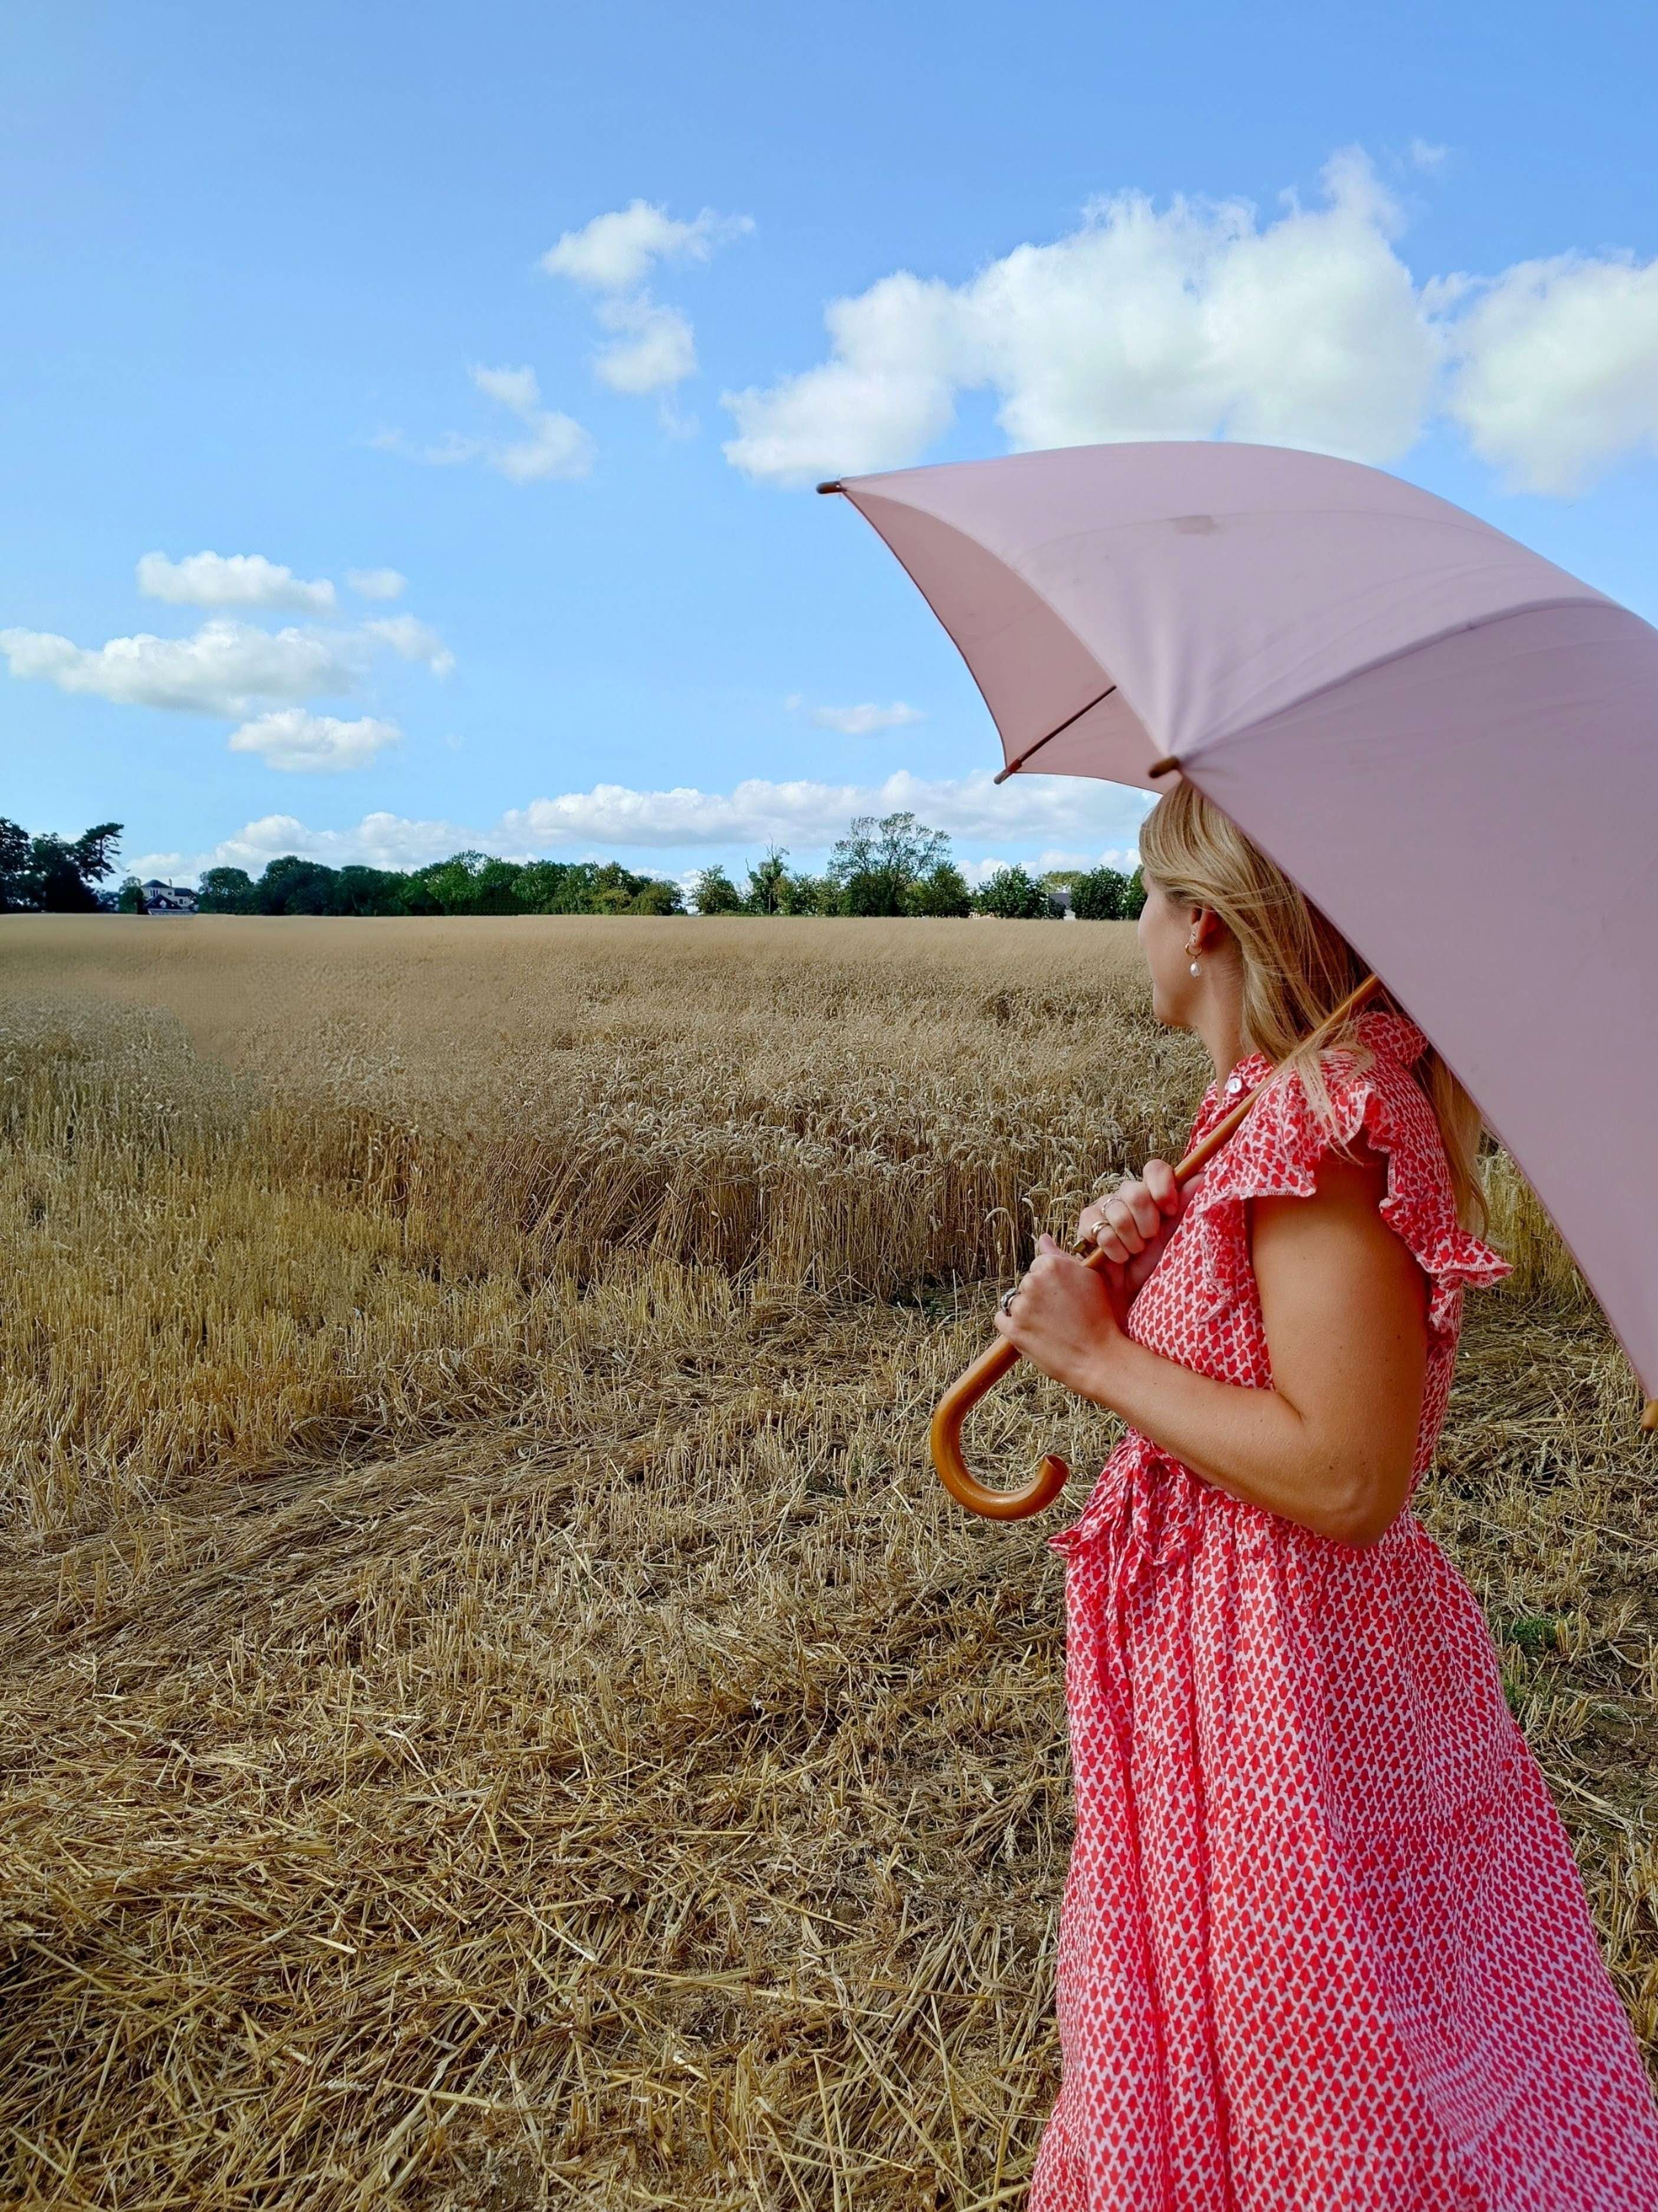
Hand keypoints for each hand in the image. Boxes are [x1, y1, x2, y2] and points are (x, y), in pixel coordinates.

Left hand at [992, 1233, 1124, 1399]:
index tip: (1065, 1298)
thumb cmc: (1100, 1317)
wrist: (1100, 1358)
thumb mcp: (1091, 1279)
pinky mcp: (1013, 1330)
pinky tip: (1034, 1331)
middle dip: (1040, 1296)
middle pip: (1027, 1284)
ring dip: (1028, 1311)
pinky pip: (1002, 1319)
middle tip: (1062, 1315)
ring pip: (1015, 1301)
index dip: (1053, 1284)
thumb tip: (1042, 1239)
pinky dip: (1013, 1325)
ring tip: (1052, 1326)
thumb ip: (1063, 1257)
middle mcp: (1033, 1281)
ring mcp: (1021, 1307)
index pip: (1039, 1267)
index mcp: (1051, 1265)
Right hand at [1076, 1158, 1199, 1322]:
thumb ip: (1185, 1205)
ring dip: (1130, 1240)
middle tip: (1148, 1240)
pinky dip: (1113, 1248)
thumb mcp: (1173, 1236)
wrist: (1129, 1293)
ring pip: (1117, 1212)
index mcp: (1152, 1194)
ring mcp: (1105, 1207)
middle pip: (1135, 1191)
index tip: (1169, 1209)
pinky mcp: (1087, 1222)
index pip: (1154, 1169)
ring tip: (1133, 1252)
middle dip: (1146, 1222)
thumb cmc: (1154, 1264)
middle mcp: (1127, 1196)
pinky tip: (1117, 1257)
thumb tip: (1202, 1175)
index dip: (1161, 1186)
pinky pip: (1099, 1228)